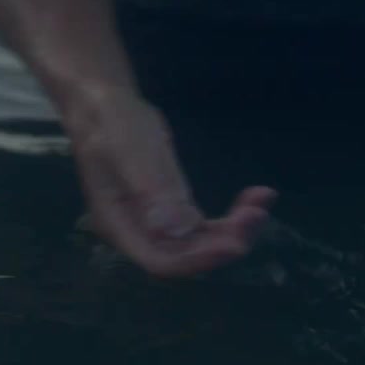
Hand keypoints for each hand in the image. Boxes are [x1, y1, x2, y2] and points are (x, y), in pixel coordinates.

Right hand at [66, 91, 275, 277]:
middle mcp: (138, 233)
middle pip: (186, 255)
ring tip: (262, 204)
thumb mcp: (130, 151)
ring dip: (234, 230)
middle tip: (257, 214)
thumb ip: (152, 191)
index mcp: (119, 227)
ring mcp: (156, 224)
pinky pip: (204, 225)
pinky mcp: (171, 210)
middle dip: (224, 241)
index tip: (235, 242)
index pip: (161, 261)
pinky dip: (231, 217)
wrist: (103, 104)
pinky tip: (256, 197)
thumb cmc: (111, 123)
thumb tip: (177, 230)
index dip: (199, 259)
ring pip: (200, 242)